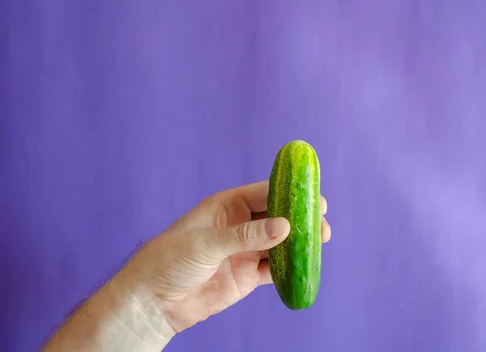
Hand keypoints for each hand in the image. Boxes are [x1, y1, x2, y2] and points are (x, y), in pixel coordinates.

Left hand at [124, 180, 330, 333]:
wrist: (154, 301)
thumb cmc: (170, 259)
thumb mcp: (207, 242)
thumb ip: (247, 235)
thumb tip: (284, 226)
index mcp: (227, 207)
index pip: (263, 193)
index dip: (287, 192)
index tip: (310, 194)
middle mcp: (239, 226)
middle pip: (276, 217)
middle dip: (299, 216)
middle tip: (321, 218)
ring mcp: (245, 251)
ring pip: (279, 242)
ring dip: (299, 241)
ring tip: (321, 239)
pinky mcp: (247, 276)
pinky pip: (274, 269)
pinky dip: (290, 267)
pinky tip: (306, 263)